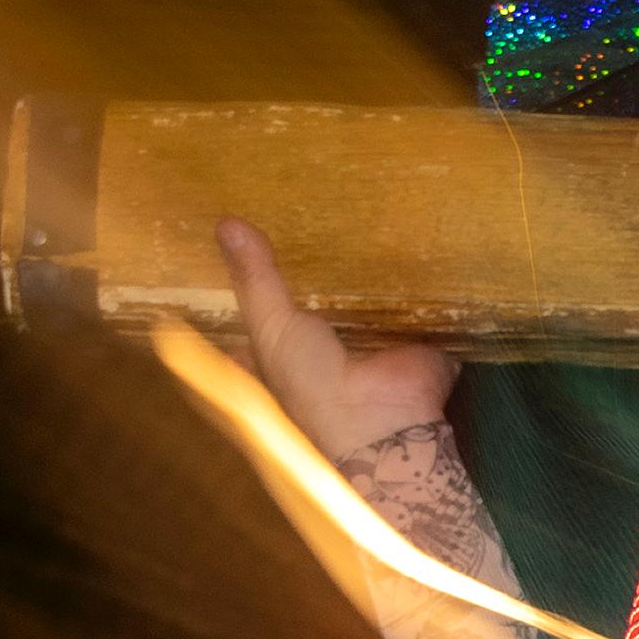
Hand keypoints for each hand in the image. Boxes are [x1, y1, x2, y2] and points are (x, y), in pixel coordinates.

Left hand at [217, 220, 458, 461]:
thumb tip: (225, 222)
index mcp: (285, 358)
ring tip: (362, 216)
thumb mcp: (271, 328)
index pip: (266, 319)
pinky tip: (410, 238)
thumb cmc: (313, 385)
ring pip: (366, 302)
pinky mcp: (413, 340)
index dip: (262, 289)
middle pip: (318, 305)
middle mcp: (328, 355)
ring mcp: (372, 348)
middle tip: (316, 219)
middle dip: (318, 274)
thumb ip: (256, 279)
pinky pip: (413, 303)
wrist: (382, 422)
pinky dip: (413, 280)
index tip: (257, 244)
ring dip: (367, 275)